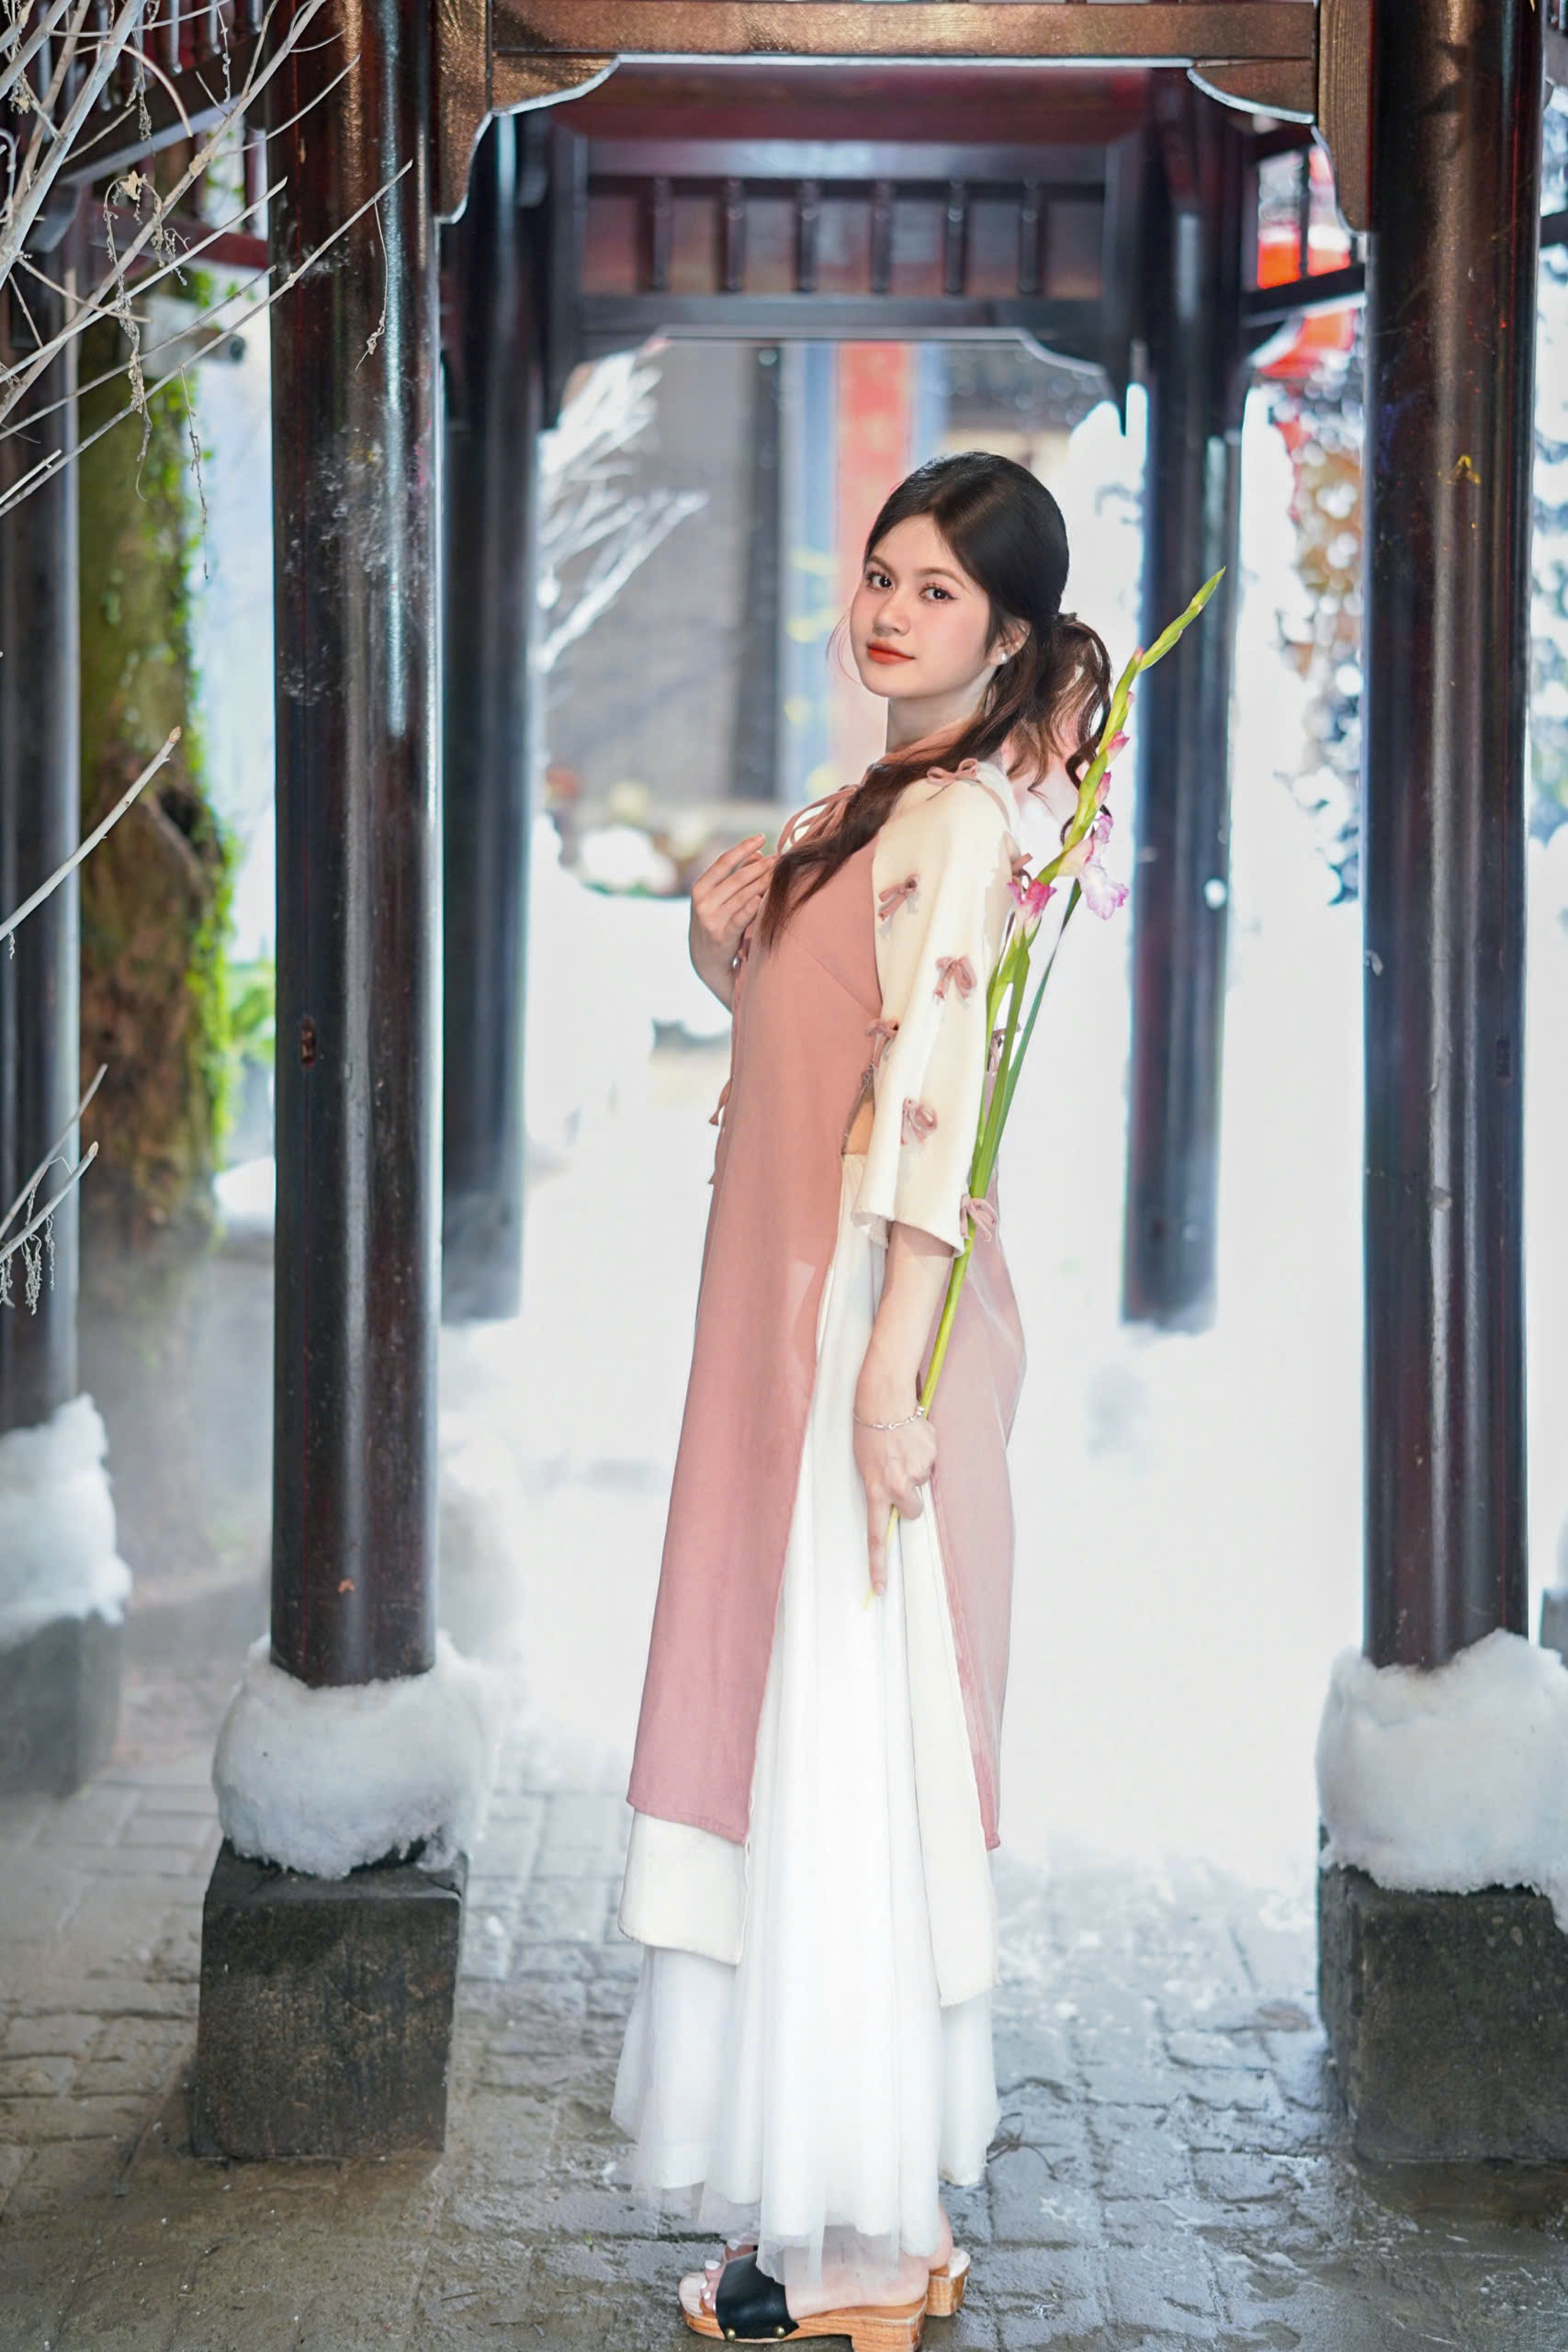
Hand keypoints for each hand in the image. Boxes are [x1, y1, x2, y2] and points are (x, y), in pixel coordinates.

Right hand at [689, 834, 773, 1004]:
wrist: (705, 960)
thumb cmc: (716, 922)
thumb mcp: (717, 898)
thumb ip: (735, 876)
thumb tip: (757, 853)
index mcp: (700, 888)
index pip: (724, 862)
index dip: (743, 848)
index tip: (761, 837)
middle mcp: (703, 902)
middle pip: (737, 878)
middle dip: (760, 867)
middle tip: (779, 858)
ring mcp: (711, 919)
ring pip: (743, 896)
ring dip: (763, 883)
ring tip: (779, 874)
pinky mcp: (722, 936)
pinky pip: (741, 917)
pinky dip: (752, 907)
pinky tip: (763, 897)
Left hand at [852, 1388, 936, 1597]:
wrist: (882, 1398)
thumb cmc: (869, 1432)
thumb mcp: (866, 1466)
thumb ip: (882, 1487)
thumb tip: (902, 1501)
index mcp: (876, 1489)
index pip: (877, 1534)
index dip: (878, 1564)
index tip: (879, 1589)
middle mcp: (897, 1483)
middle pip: (914, 1510)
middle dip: (911, 1498)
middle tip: (900, 1476)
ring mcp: (917, 1469)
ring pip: (923, 1482)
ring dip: (915, 1469)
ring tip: (901, 1447)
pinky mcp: (931, 1453)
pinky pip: (931, 1461)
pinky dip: (924, 1451)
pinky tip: (912, 1436)